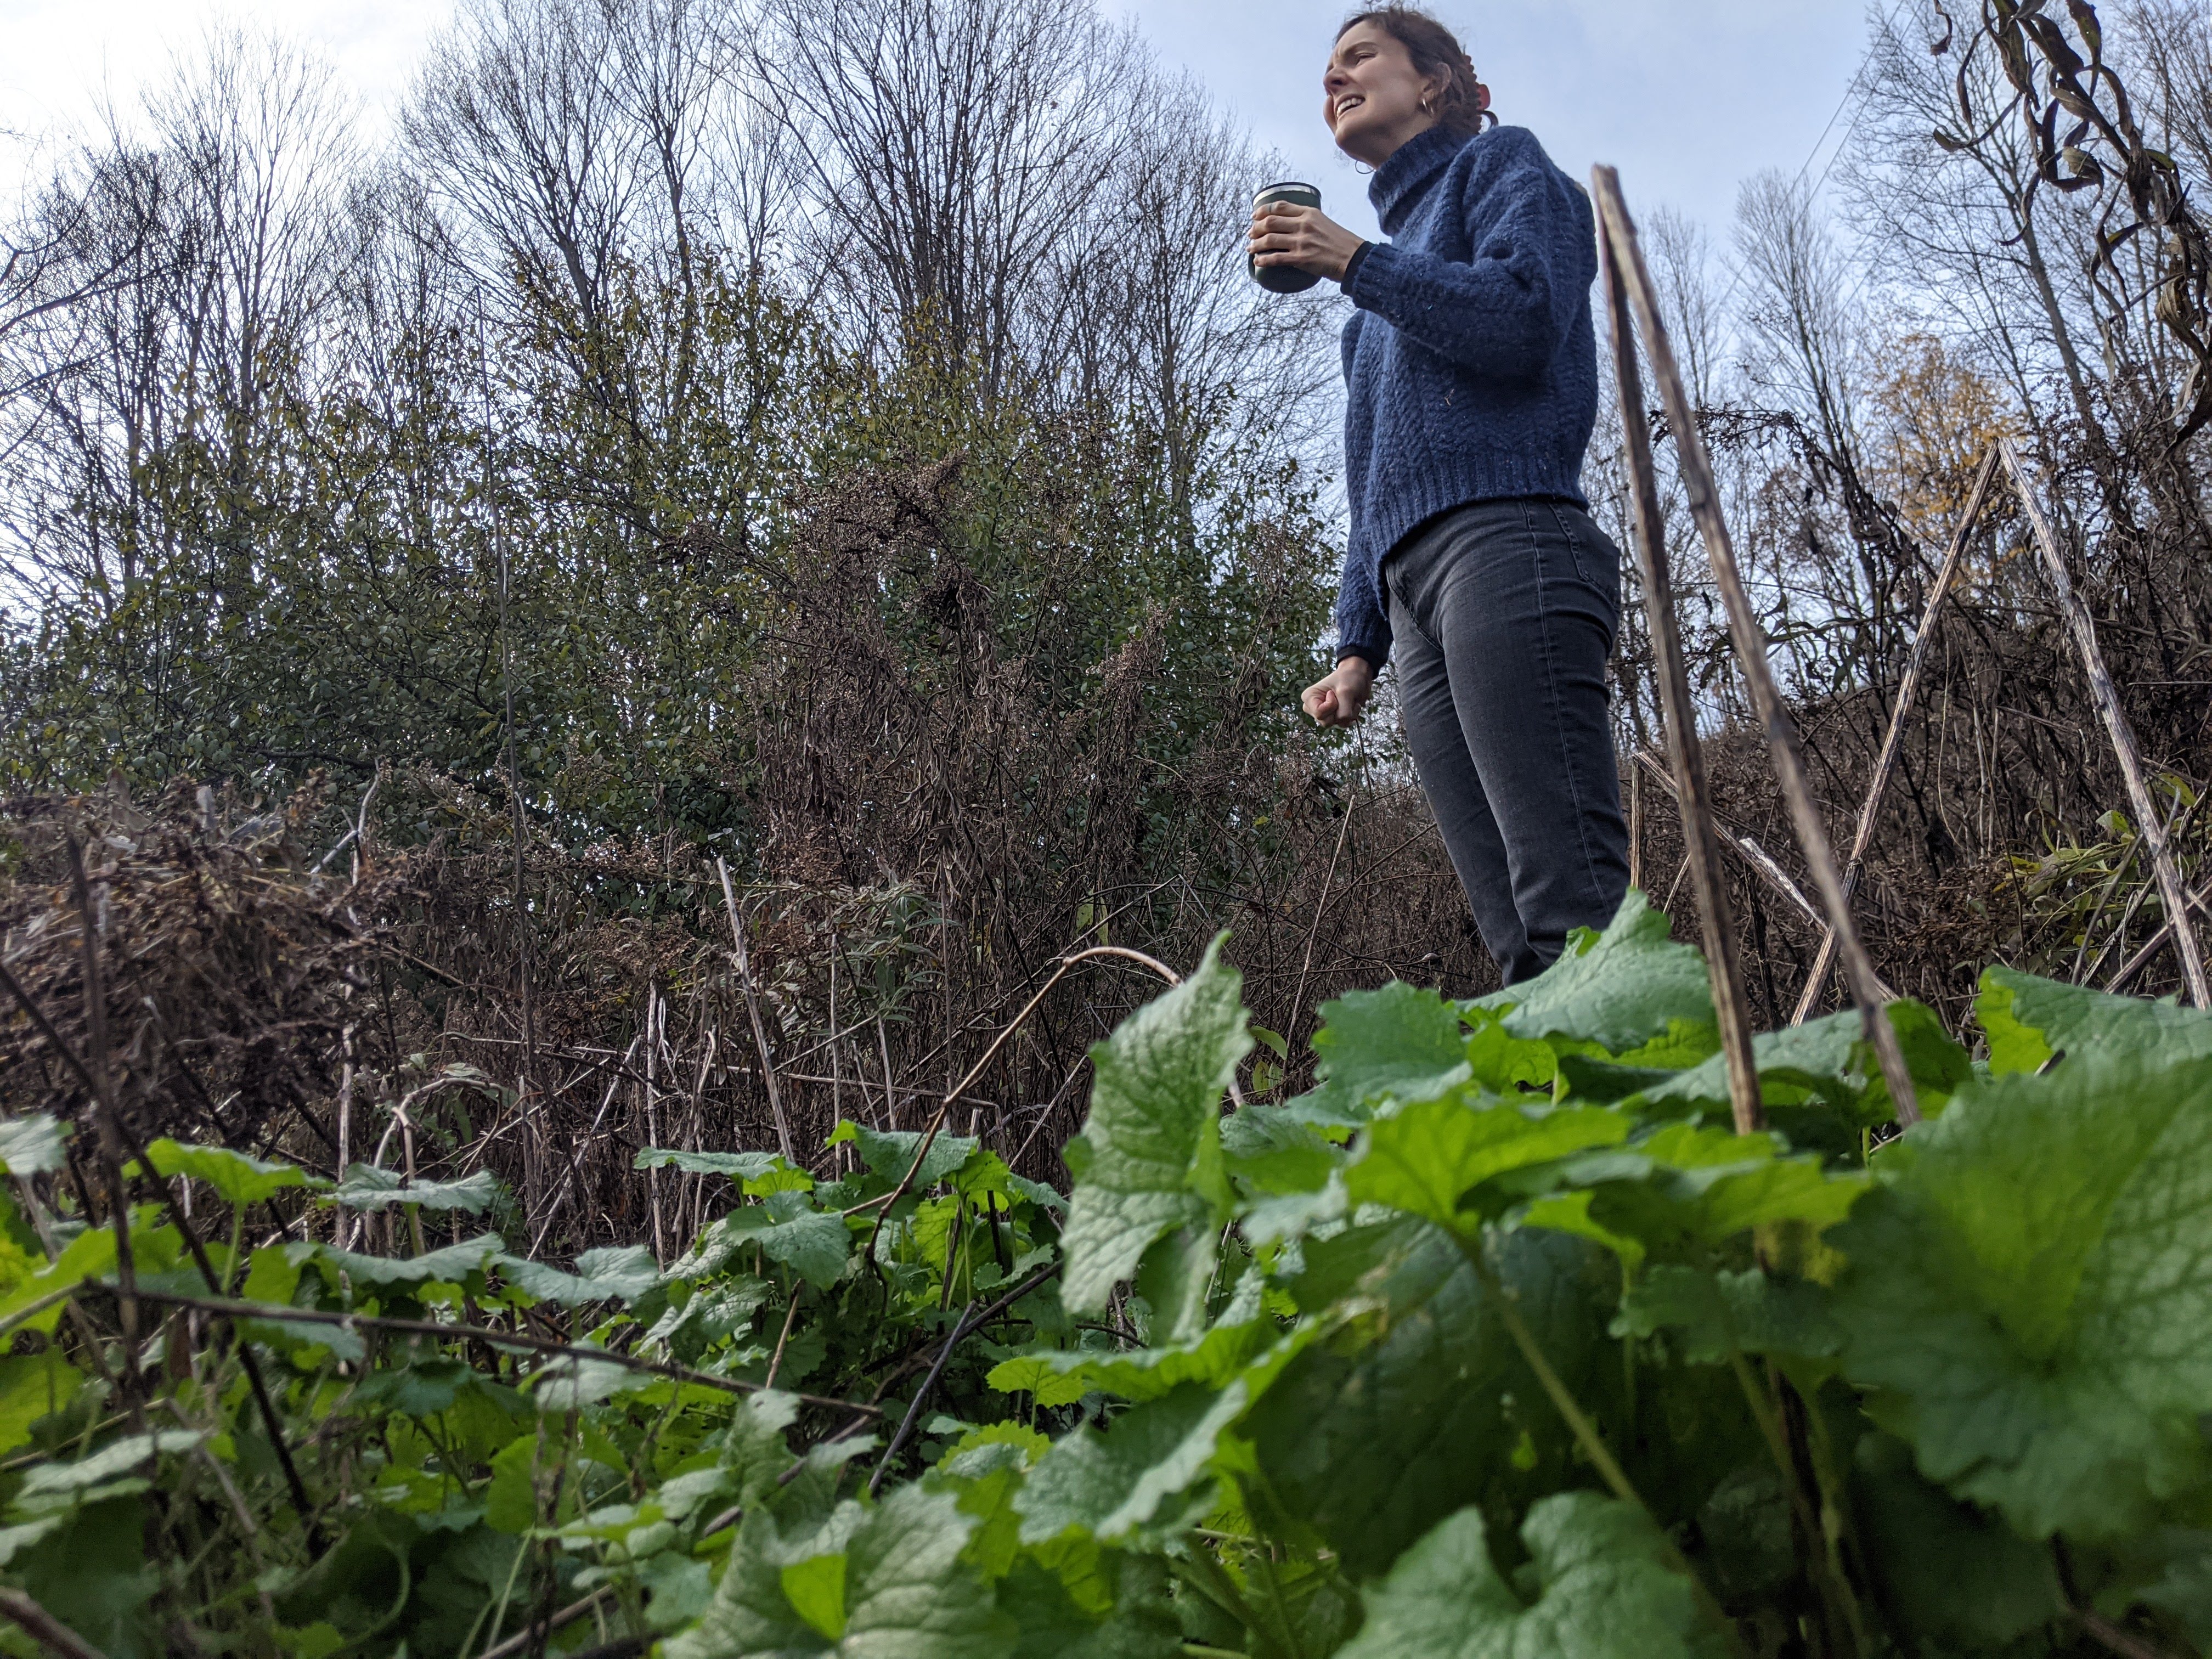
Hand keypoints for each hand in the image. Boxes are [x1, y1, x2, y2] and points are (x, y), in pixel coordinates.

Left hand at [1247, 202, 1365, 283]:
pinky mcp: (1301, 258)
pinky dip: (1263, 259)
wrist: (1354, 258)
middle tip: (1250, 234)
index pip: (1280, 206)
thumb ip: (1307, 221)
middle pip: (1270, 221)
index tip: (1255, 216)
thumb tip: (1290, 226)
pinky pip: (1275, 258)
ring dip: (1255, 244)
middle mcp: (1304, 224)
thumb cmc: (1340, 242)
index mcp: (1309, 213)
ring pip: (1269, 239)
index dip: (1263, 211)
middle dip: (1255, 228)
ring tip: (1250, 248)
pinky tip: (1258, 261)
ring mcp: (1301, 241)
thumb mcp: (1324, 222)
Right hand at [1302, 657, 1375, 726]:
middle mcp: (1313, 707)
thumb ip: (1343, 711)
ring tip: (1348, 700)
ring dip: (1347, 713)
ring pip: (1335, 724)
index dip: (1331, 705)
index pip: (1319, 713)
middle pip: (1326, 722)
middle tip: (1342, 697)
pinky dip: (1351, 715)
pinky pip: (1342, 724)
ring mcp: (1323, 713)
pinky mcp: (1333, 717)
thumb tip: (1343, 722)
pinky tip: (1351, 704)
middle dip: (1339, 711)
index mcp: (1308, 697)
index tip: (1333, 692)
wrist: (1358, 675)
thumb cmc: (1348, 678)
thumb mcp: (1345, 692)